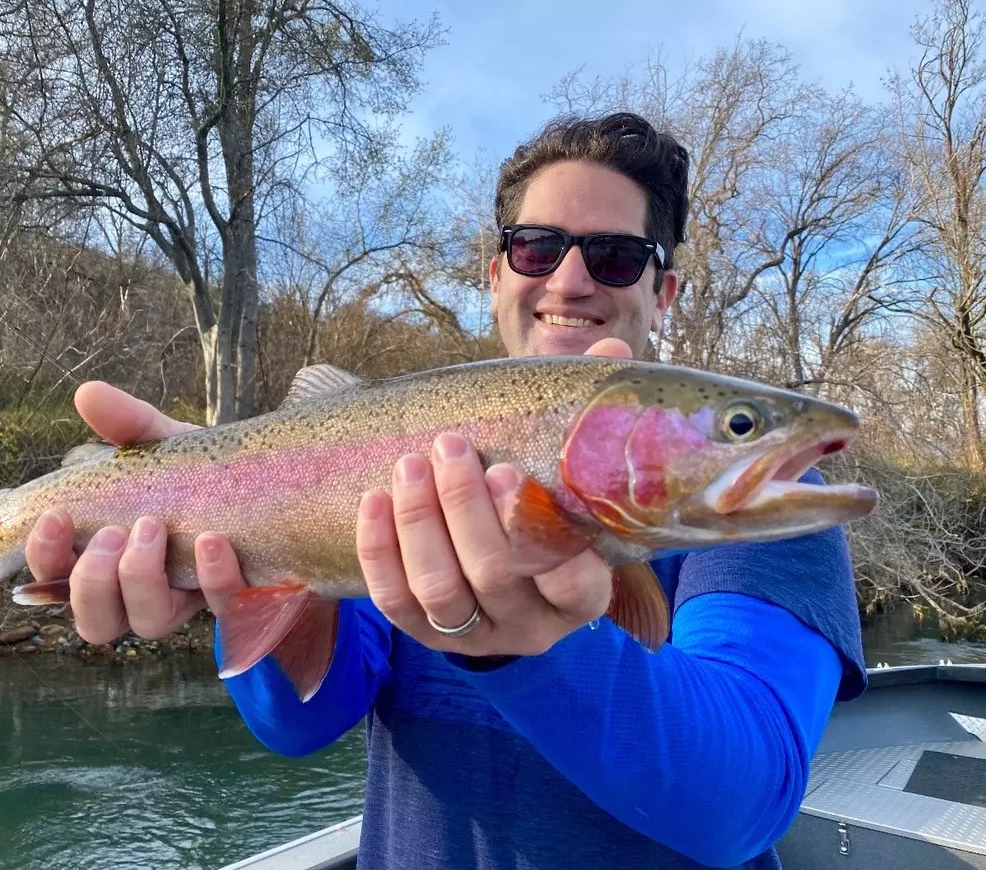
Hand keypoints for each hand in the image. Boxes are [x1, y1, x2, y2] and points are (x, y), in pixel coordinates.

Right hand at [25, 381, 242, 642]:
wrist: (275, 489)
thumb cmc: (202, 476)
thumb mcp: (166, 446)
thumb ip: (129, 425)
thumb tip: (88, 393)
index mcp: (111, 559)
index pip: (56, 580)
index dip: (46, 558)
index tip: (54, 517)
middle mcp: (142, 593)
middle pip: (96, 622)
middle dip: (93, 581)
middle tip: (110, 532)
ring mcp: (190, 601)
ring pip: (148, 625)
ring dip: (141, 582)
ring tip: (151, 529)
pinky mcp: (237, 599)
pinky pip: (222, 607)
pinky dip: (214, 576)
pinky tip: (212, 541)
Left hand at [354, 338, 633, 656]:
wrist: (511, 582)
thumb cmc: (549, 511)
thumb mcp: (575, 478)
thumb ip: (589, 421)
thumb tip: (610, 348)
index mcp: (582, 595)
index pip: (573, 583)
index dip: (535, 531)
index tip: (509, 471)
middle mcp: (532, 627)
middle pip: (494, 575)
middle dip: (465, 509)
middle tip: (450, 448)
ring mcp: (477, 636)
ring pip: (440, 591)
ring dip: (419, 524)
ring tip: (411, 465)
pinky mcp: (426, 636)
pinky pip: (395, 602)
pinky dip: (379, 551)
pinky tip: (374, 500)